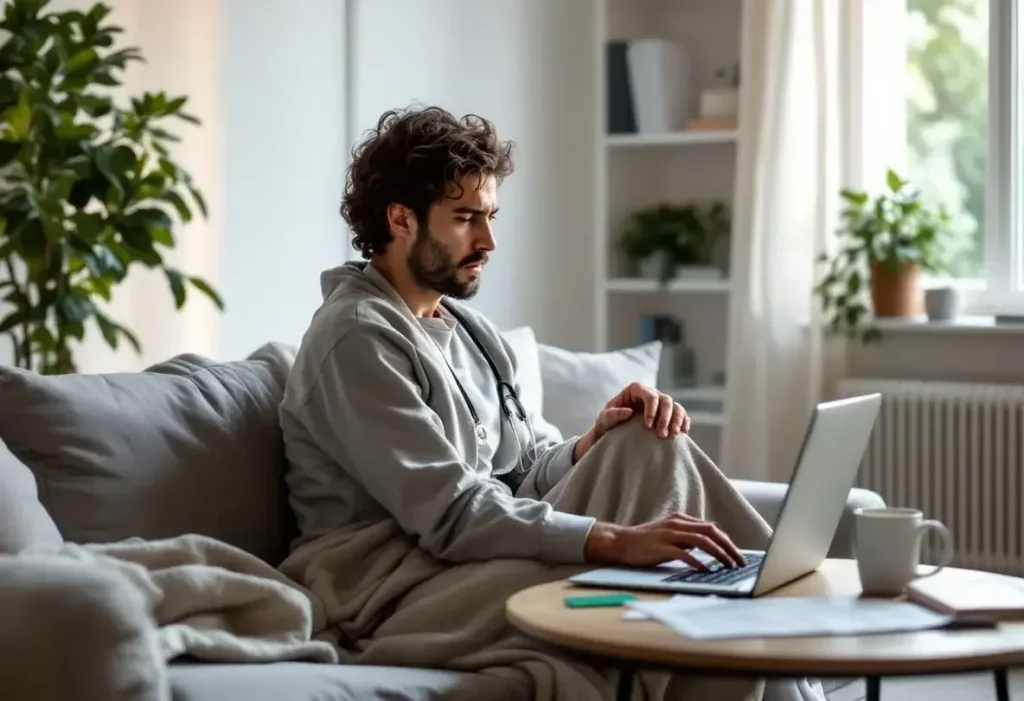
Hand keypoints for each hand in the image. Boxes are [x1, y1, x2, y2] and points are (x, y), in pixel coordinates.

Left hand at [573, 382, 689, 461]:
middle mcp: (651, 394)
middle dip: (666, 418)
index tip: (648, 426)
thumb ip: (613, 414)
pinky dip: (684, 422)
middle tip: (661, 435)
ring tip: (673, 435)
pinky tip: (684, 432)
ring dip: (677, 421)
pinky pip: (681, 415)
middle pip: (666, 400)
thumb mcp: (604, 419)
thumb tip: (629, 412)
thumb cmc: (607, 423)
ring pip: (676, 407)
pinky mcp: (667, 414)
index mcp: (635, 389)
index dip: (652, 410)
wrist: (612, 432)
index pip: (650, 395)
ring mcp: (660, 404)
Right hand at [583, 515, 745, 569]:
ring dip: (719, 554)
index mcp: (681, 520)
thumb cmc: (645, 541)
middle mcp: (677, 524)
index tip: (737, 555)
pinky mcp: (661, 548)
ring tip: (729, 566)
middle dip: (729, 547)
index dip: (727, 541)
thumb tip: (708, 544)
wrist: (620, 542)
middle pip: (711, 532)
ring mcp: (669, 535)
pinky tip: (706, 570)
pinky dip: (697, 562)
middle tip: (740, 562)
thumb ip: (687, 537)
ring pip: (702, 541)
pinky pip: (684, 554)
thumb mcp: (669, 534)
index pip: (711, 528)